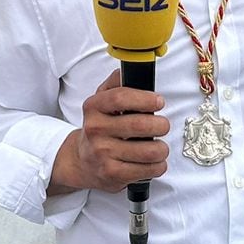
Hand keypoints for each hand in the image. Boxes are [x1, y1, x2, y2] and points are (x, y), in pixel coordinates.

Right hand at [53, 75, 168, 192]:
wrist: (81, 161)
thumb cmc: (99, 128)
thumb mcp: (101, 101)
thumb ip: (116, 83)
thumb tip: (131, 69)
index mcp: (94, 107)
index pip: (121, 97)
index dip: (145, 99)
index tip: (159, 102)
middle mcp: (96, 130)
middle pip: (140, 125)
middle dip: (161, 125)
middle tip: (162, 126)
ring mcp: (103, 154)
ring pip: (149, 150)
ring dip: (162, 148)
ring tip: (159, 146)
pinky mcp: (112, 174)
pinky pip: (148, 169)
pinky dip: (158, 165)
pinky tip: (153, 161)